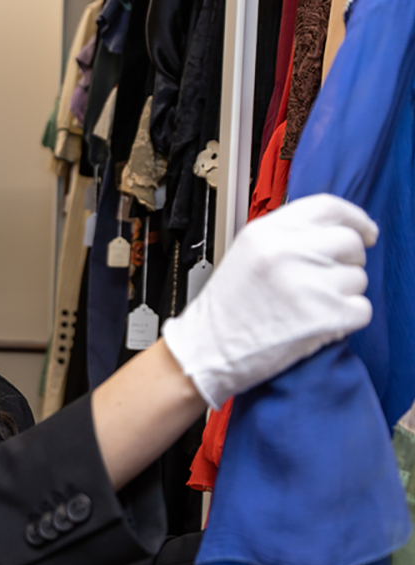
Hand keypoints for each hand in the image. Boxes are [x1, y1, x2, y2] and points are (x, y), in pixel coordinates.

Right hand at [163, 193, 376, 408]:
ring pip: (358, 278)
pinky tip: (315, 324)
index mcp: (266, 233)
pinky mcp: (324, 316)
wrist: (205, 351)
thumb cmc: (225, 310)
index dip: (354, 219)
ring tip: (307, 307)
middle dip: (348, 262)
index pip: (328, 208)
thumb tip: (338, 230)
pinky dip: (346, 320)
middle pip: (350, 243)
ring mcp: (307, 285)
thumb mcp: (247, 254)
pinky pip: (361, 309)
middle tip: (327, 280)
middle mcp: (287, 253)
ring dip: (343, 294)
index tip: (365, 232)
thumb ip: (287, 236)